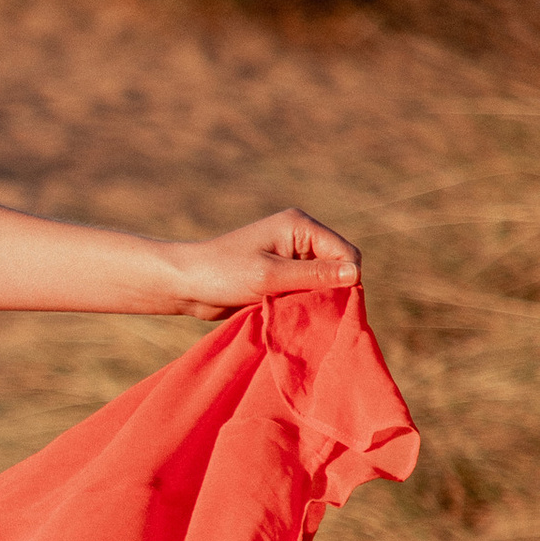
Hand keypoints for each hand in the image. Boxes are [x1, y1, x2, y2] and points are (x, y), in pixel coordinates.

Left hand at [162, 209, 360, 318]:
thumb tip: (356, 274)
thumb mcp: (269, 276)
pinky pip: (307, 291)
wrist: (186, 284)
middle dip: (331, 291)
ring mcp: (291, 256)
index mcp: (300, 226)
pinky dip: (303, 304)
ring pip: (324, 282)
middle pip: (338, 267)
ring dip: (315, 300)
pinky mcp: (282, 275)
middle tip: (309, 311)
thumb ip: (313, 276)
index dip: (345, 280)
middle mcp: (300, 237)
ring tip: (296, 312)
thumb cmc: (222, 274)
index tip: (330, 305)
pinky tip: (290, 314)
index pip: (345, 253)